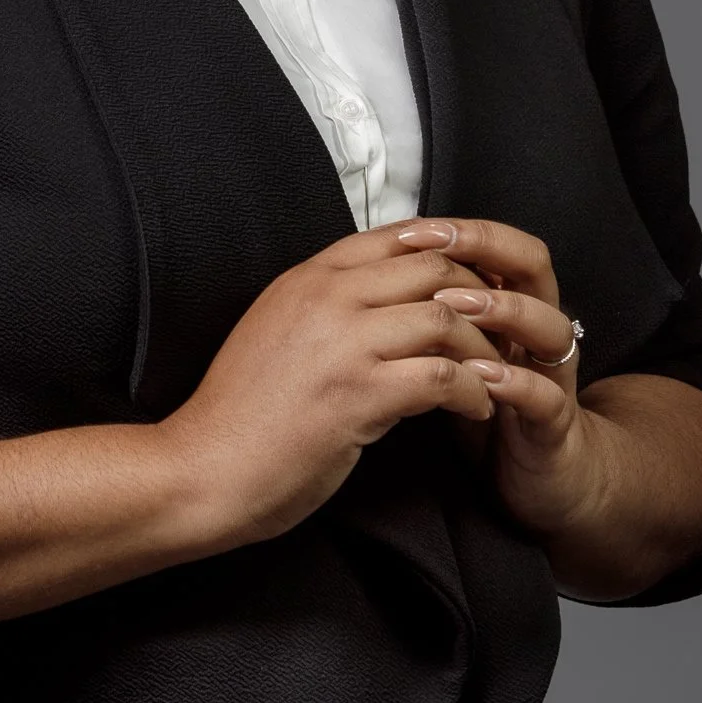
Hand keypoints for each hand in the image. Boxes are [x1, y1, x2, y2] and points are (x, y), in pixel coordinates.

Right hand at [161, 220, 507, 548]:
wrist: (204, 466)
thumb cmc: (239, 413)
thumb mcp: (276, 330)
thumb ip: (324, 305)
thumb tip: (379, 301)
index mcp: (306, 278)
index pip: (394, 236)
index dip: (447, 252)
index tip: (475, 278)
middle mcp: (326, 298)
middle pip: (431, 267)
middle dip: (478, 296)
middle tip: (498, 327)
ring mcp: (342, 344)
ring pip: (444, 316)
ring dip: (483, 346)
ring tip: (494, 372)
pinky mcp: (358, 394)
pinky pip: (442, 376)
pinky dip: (474, 391)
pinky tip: (478, 408)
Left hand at [422, 218, 601, 539]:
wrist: (532, 480)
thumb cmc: (479, 404)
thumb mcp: (446, 351)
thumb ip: (424, 313)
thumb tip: (370, 276)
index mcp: (509, 305)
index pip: (496, 246)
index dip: (460, 230)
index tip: (412, 229)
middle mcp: (535, 331)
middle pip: (531, 266)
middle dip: (486, 249)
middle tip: (437, 249)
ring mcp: (551, 375)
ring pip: (549, 325)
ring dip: (504, 310)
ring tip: (457, 307)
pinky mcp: (555, 425)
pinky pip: (546, 396)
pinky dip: (516, 384)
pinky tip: (482, 379)